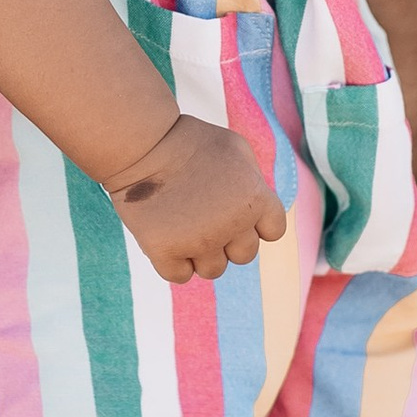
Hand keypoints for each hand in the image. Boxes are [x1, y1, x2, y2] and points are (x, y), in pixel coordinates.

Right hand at [103, 113, 287, 282]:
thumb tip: (260, 210)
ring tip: (183, 224)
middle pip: (243, 255)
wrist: (143, 144)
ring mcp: (199, 240)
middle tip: (204, 214)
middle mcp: (233, 224)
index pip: (273, 231)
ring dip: (201, 253)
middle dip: (228, 239)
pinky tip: (166, 235)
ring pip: (213, 270)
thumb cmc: (190, 142)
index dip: (255, 222)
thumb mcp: (236, 148)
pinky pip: (180, 275)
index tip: (233, 208)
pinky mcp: (165, 250)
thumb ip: (255, 181)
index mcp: (255, 199)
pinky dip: (173, 261)